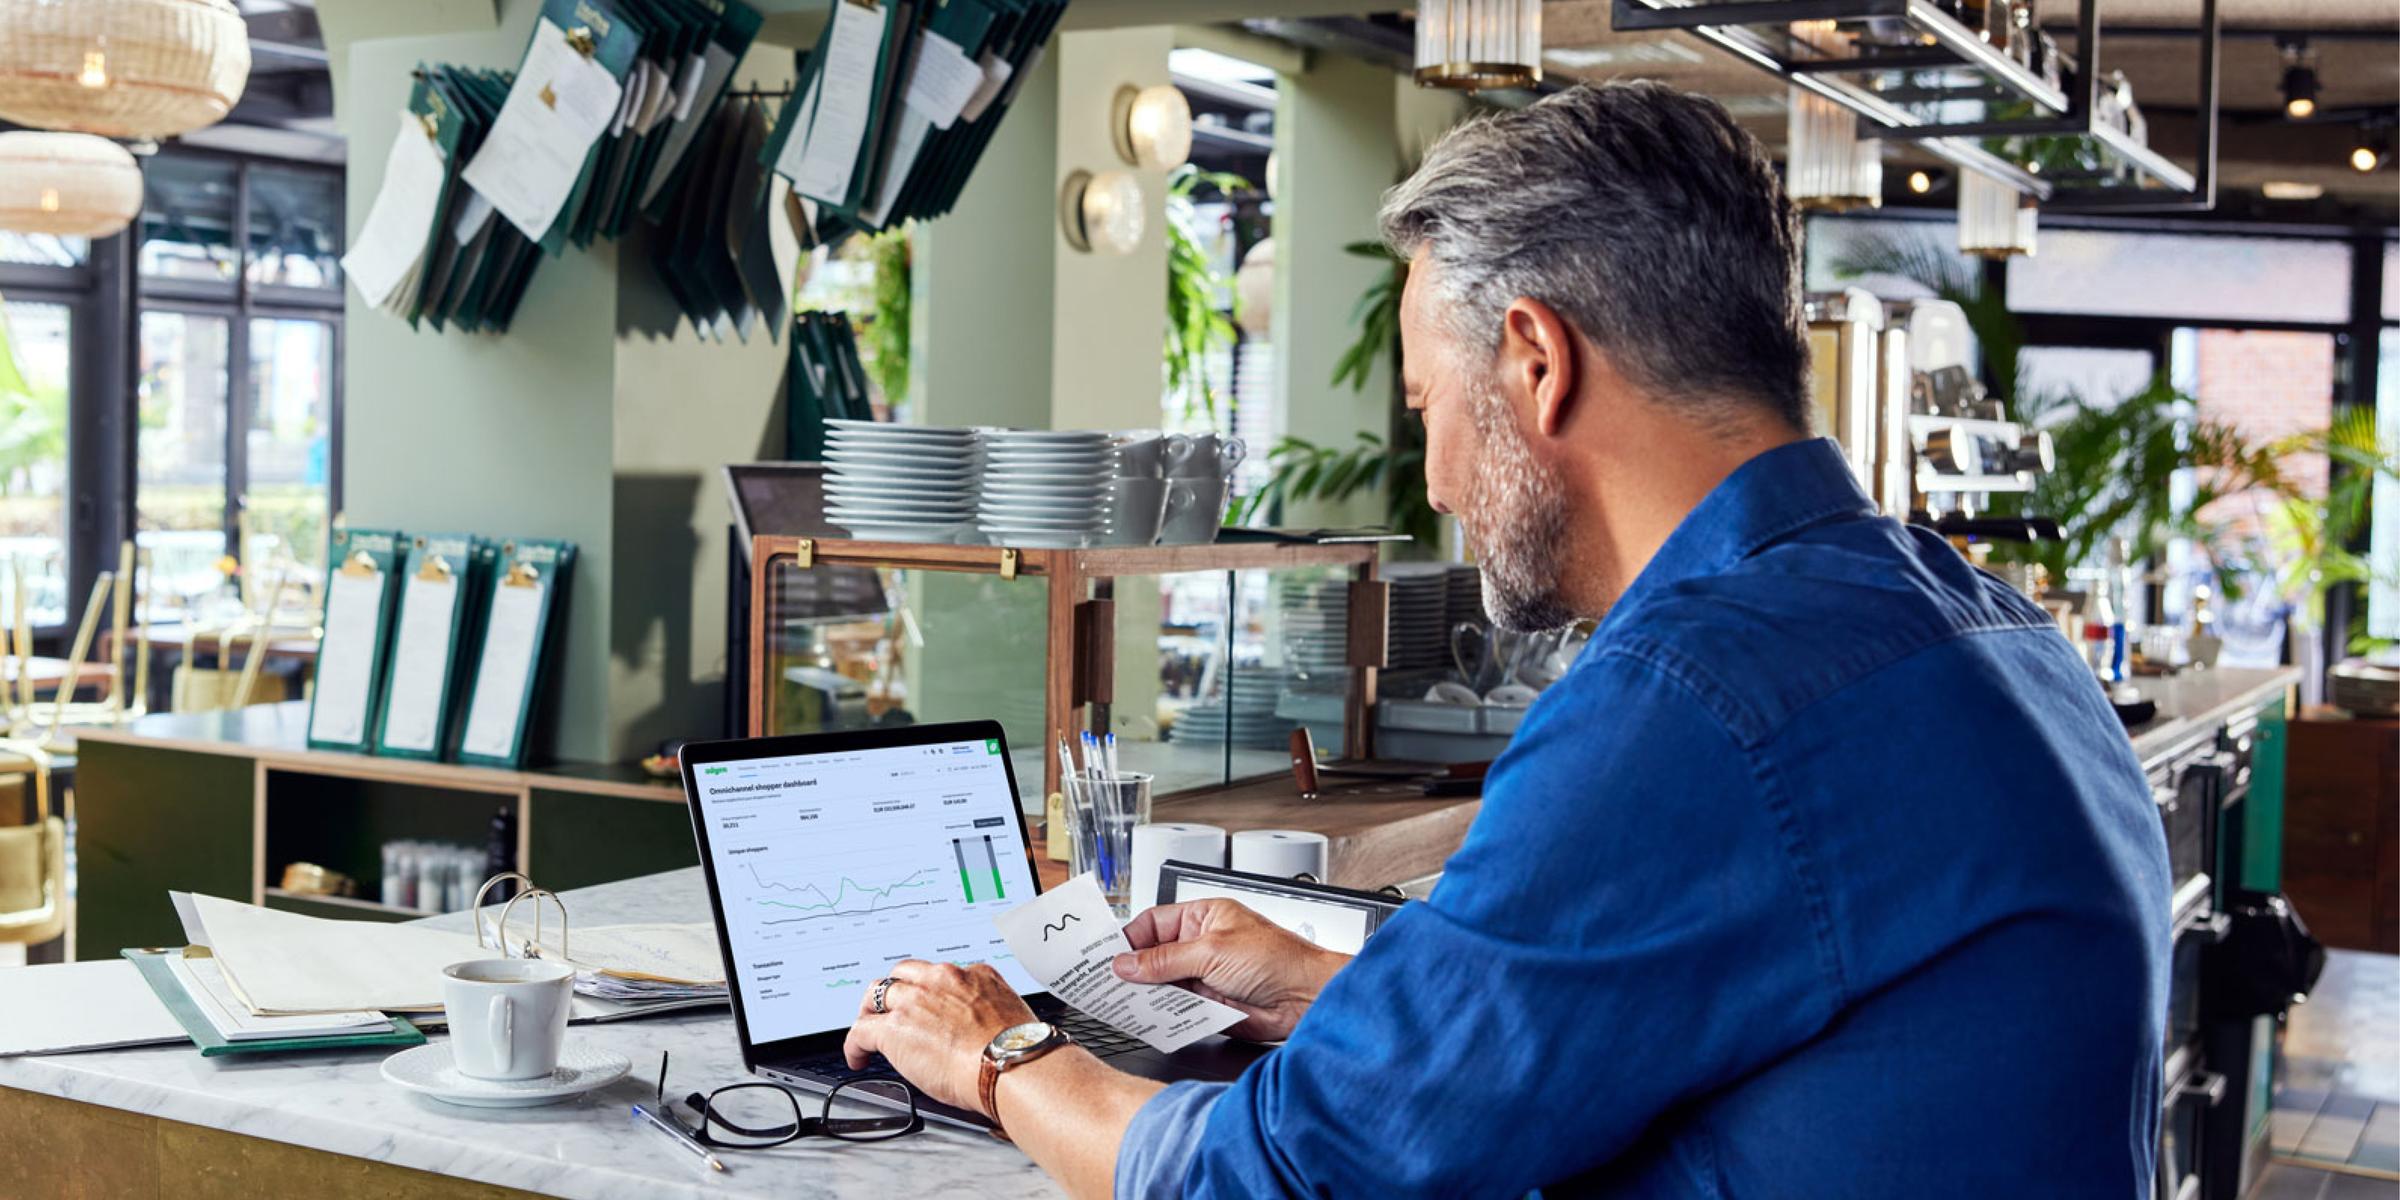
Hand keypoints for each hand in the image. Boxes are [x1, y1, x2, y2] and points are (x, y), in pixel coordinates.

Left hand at [842, 960, 1037, 1113]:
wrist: (1009, 1064)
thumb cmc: (1018, 1050)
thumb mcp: (1011, 1015)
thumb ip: (990, 1012)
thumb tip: (984, 1031)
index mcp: (975, 975)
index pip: (941, 975)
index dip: (928, 991)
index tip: (927, 1005)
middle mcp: (942, 980)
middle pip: (904, 974)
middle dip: (895, 991)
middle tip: (890, 1010)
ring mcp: (916, 1001)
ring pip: (878, 993)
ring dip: (871, 1010)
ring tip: (868, 1028)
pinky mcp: (894, 1027)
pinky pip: (861, 1030)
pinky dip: (855, 1044)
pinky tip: (858, 1057)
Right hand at [1113, 900, 1348, 1041]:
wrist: (1308, 999)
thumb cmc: (1278, 960)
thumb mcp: (1213, 951)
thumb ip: (1165, 960)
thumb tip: (1127, 963)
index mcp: (1202, 918)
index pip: (1153, 923)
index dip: (1129, 939)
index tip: (1106, 956)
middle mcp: (1201, 946)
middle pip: (1153, 957)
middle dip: (1133, 971)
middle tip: (1106, 983)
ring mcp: (1204, 977)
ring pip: (1162, 986)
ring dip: (1146, 996)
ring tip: (1122, 1004)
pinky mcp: (1209, 1005)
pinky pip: (1176, 1010)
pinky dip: (1162, 1016)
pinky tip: (1149, 1020)